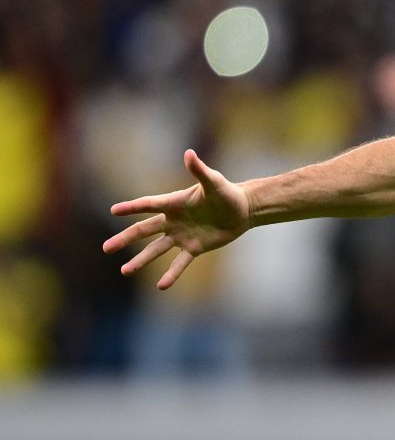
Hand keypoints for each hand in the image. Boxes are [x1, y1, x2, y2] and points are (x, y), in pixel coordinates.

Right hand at [103, 150, 251, 289]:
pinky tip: (161, 286)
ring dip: (141, 260)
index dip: (132, 208)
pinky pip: (180, 263)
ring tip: (124, 271)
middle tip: (106, 248)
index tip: (113, 210)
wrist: (242, 210)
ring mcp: (181, 236)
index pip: (148, 205)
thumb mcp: (214, 182)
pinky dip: (171, 274)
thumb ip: (200, 170)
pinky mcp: (194, 248)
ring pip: (156, 250)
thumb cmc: (227, 192)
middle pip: (143, 231)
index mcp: (173, 203)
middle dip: (124, 239)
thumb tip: (189, 153)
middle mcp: (172, 220)